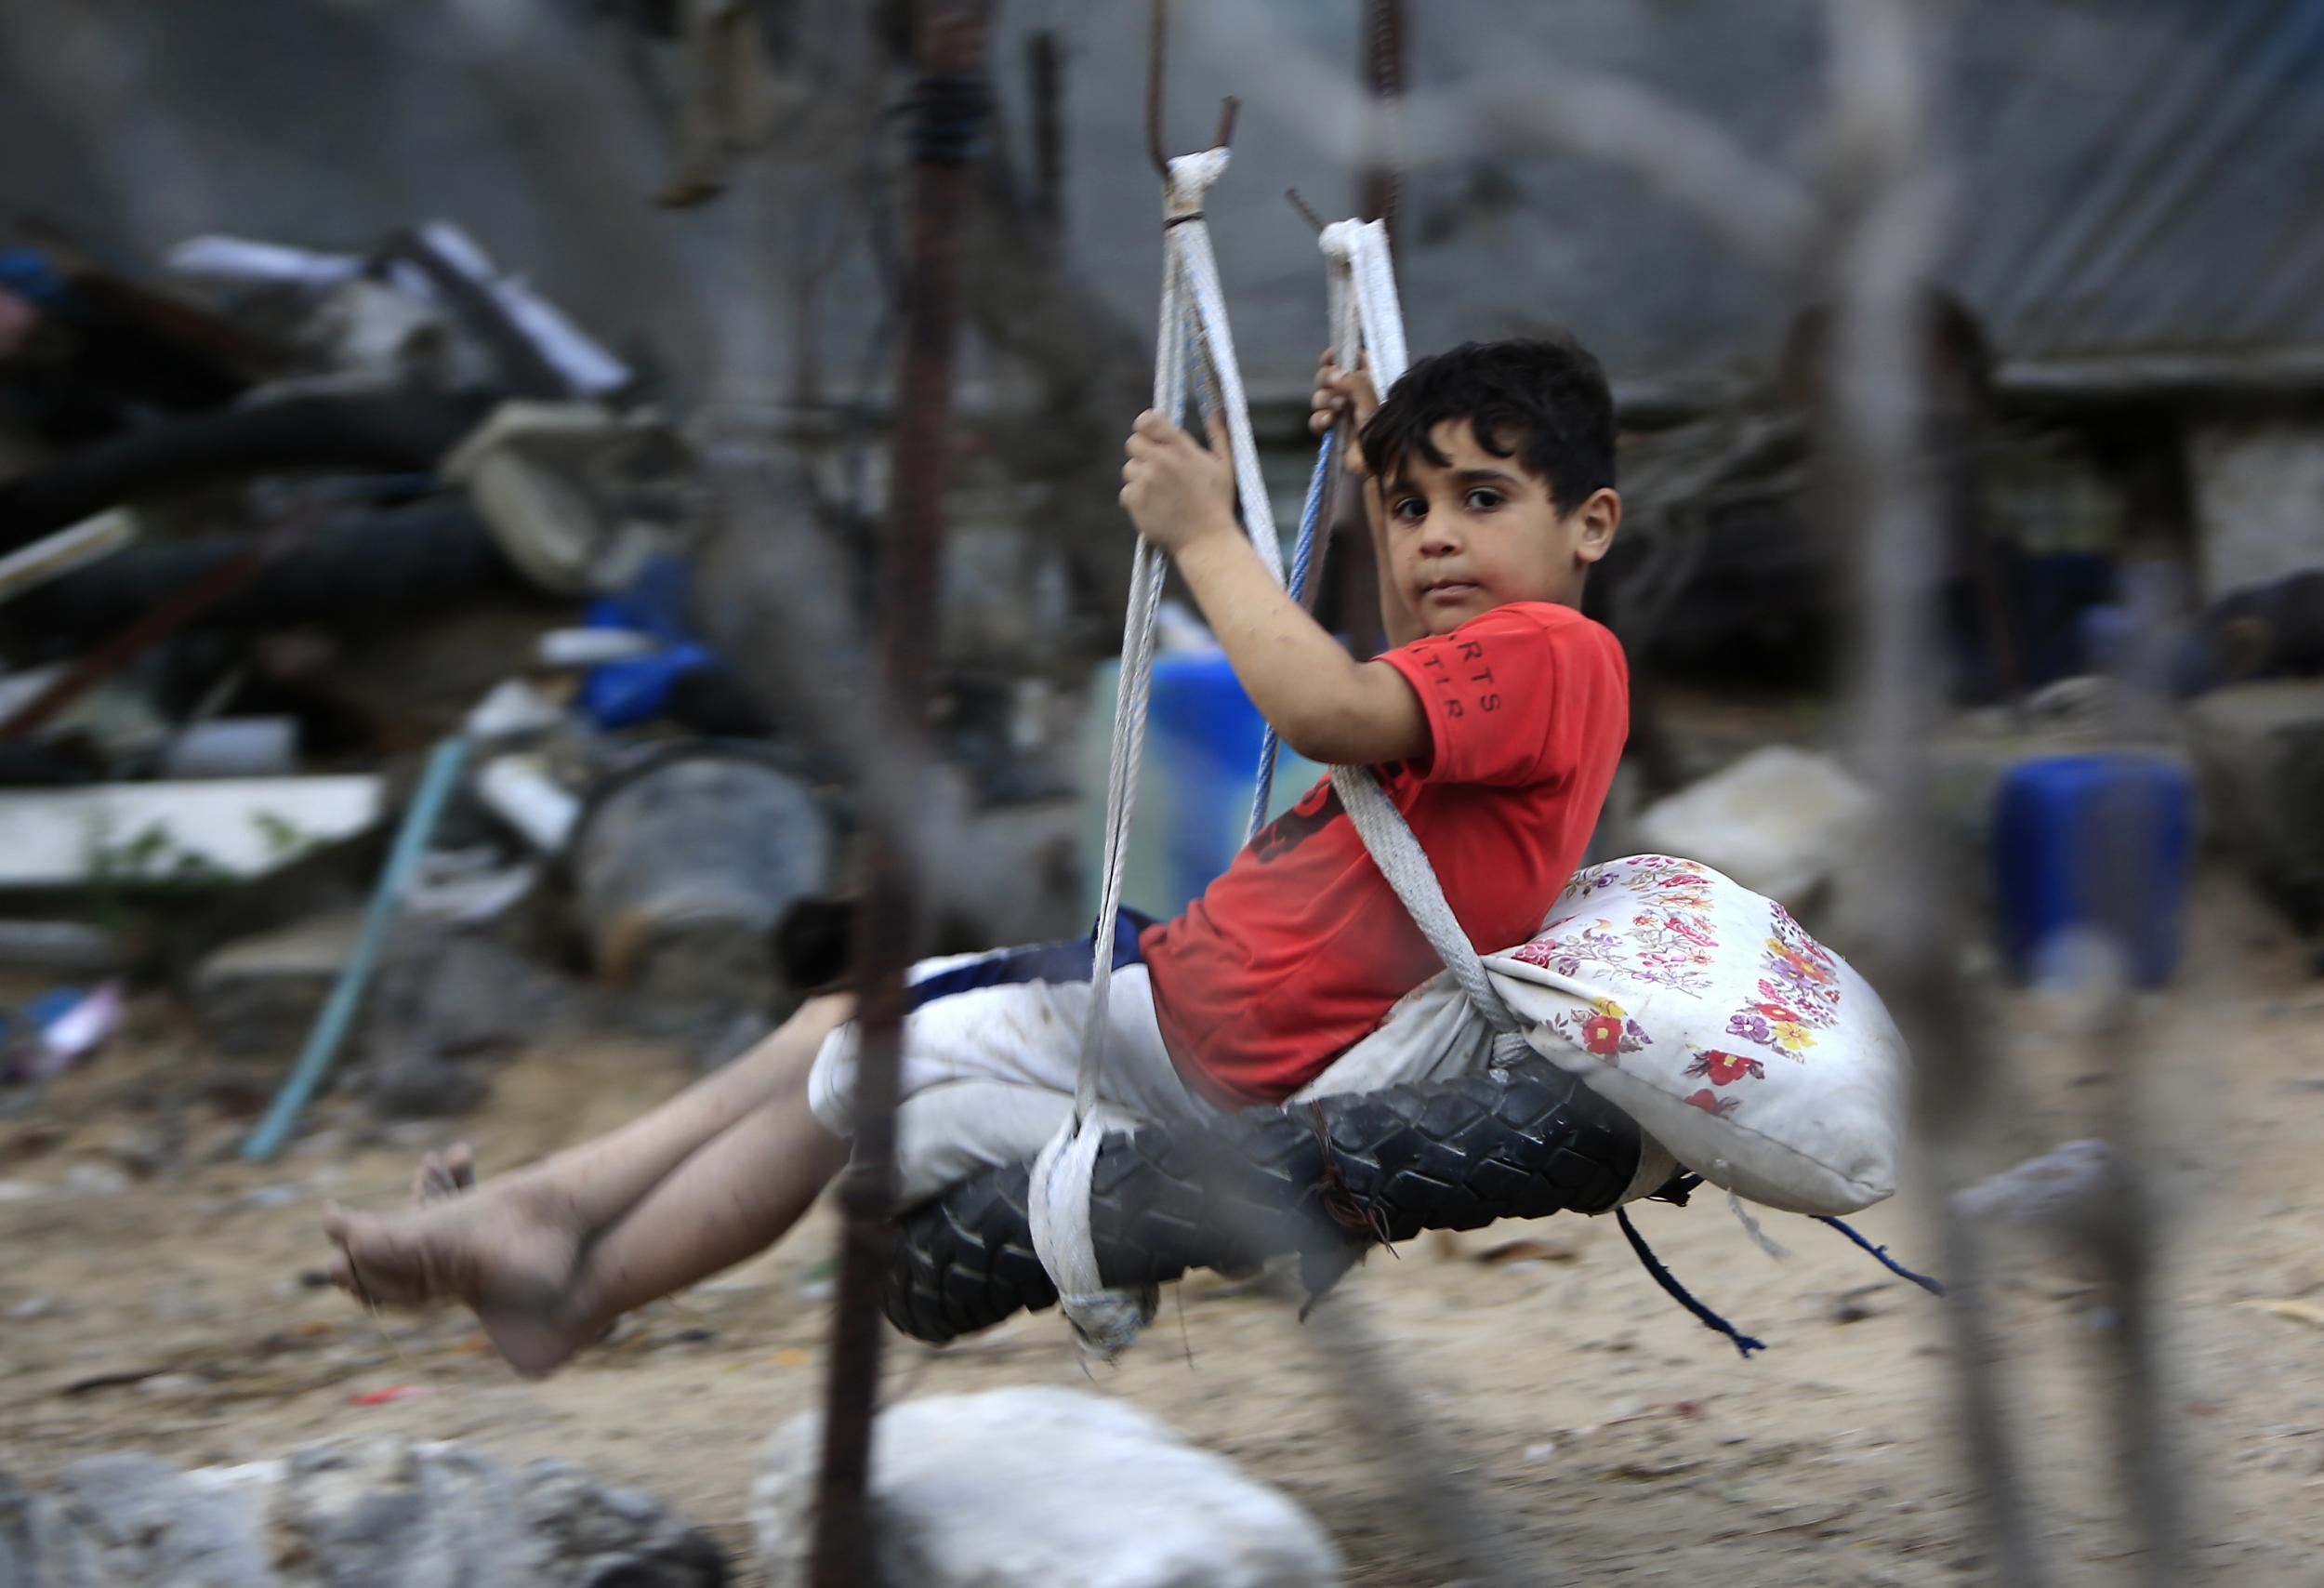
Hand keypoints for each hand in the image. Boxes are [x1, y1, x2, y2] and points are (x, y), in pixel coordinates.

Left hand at [1120, 409, 1237, 553]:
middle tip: (1157, 468)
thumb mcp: (1226, 466)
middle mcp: (1161, 461)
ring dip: (1140, 477)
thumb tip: (1217, 411)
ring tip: (1161, 492)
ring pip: (1129, 469)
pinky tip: (1155, 507)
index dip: (1145, 425)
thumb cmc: (1218, 504)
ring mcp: (1146, 481)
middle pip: (1132, 442)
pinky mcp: (1136, 501)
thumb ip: (1220, 435)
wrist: (1206, 541)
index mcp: (1181, 448)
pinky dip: (1137, 499)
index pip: (1148, 420)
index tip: (1150, 434)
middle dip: (1142, 452)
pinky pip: (1126, 491)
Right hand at [1310, 350, 1380, 475]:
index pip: (1350, 358)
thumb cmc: (1383, 431)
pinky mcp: (1332, 428)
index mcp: (1368, 380)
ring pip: (1319, 396)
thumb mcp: (1372, 403)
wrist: (1378, 464)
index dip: (1337, 355)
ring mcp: (1342, 410)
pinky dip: (1319, 420)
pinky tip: (1329, 423)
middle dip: (1326, 378)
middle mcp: (1353, 392)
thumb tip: (1338, 374)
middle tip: (1334, 384)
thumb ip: (1355, 384)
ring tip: (1338, 411)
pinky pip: (1315, 419)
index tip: (1330, 357)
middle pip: (1328, 374)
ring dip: (1324, 401)